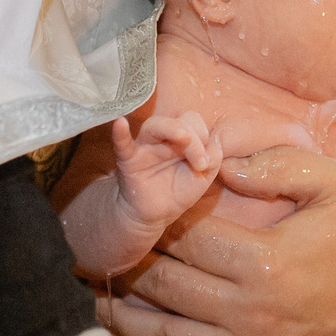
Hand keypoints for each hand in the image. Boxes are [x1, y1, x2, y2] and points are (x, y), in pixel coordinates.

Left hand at [98, 146, 335, 335]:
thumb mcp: (335, 183)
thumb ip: (275, 166)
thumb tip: (216, 162)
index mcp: (266, 261)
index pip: (187, 240)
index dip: (154, 224)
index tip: (133, 211)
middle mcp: (252, 313)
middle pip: (167, 289)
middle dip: (126, 269)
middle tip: (88, 254)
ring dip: (123, 320)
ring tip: (90, 299)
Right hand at [110, 111, 219, 231]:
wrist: (157, 214)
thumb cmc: (178, 191)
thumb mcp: (203, 176)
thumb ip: (213, 157)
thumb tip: (216, 139)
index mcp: (180, 138)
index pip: (193, 122)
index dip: (203, 136)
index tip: (205, 163)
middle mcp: (162, 138)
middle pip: (179, 120)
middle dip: (195, 140)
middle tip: (200, 164)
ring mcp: (145, 147)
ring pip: (155, 125)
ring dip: (172, 129)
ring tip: (184, 138)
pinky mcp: (129, 161)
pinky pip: (122, 144)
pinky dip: (120, 134)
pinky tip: (120, 123)